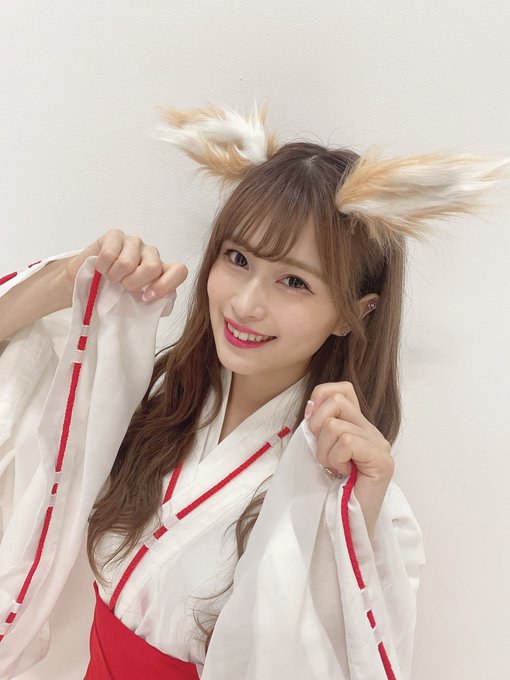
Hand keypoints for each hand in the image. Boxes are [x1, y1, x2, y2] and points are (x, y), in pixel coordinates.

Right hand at [64, 229, 187, 299]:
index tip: (146, 297)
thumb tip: (160, 303)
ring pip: (128, 263)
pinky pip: (110, 254)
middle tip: (123, 286)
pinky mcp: (116, 235)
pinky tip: (102, 268)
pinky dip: (102, 267)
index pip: (179, 271)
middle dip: (133, 283)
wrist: (88, 282)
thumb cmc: (116, 293)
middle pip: (153, 267)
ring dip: (115, 276)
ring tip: (111, 277)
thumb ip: (153, 304)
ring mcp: (134, 242)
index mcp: (161, 271)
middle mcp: (151, 254)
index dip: (165, 285)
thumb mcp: (137, 303)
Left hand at [304, 381, 394, 541]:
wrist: (342, 527)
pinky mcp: (382, 461)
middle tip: (323, 456)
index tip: (312, 430)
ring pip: (336, 425)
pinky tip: (342, 474)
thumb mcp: (317, 450)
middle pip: (336, 401)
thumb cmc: (327, 491)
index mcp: (358, 426)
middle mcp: (372, 432)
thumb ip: (317, 425)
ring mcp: (379, 445)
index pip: (340, 390)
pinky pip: (346, 442)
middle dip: (316, 428)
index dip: (320, 402)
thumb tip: (312, 403)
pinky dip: (335, 459)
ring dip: (324, 451)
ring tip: (333, 470)